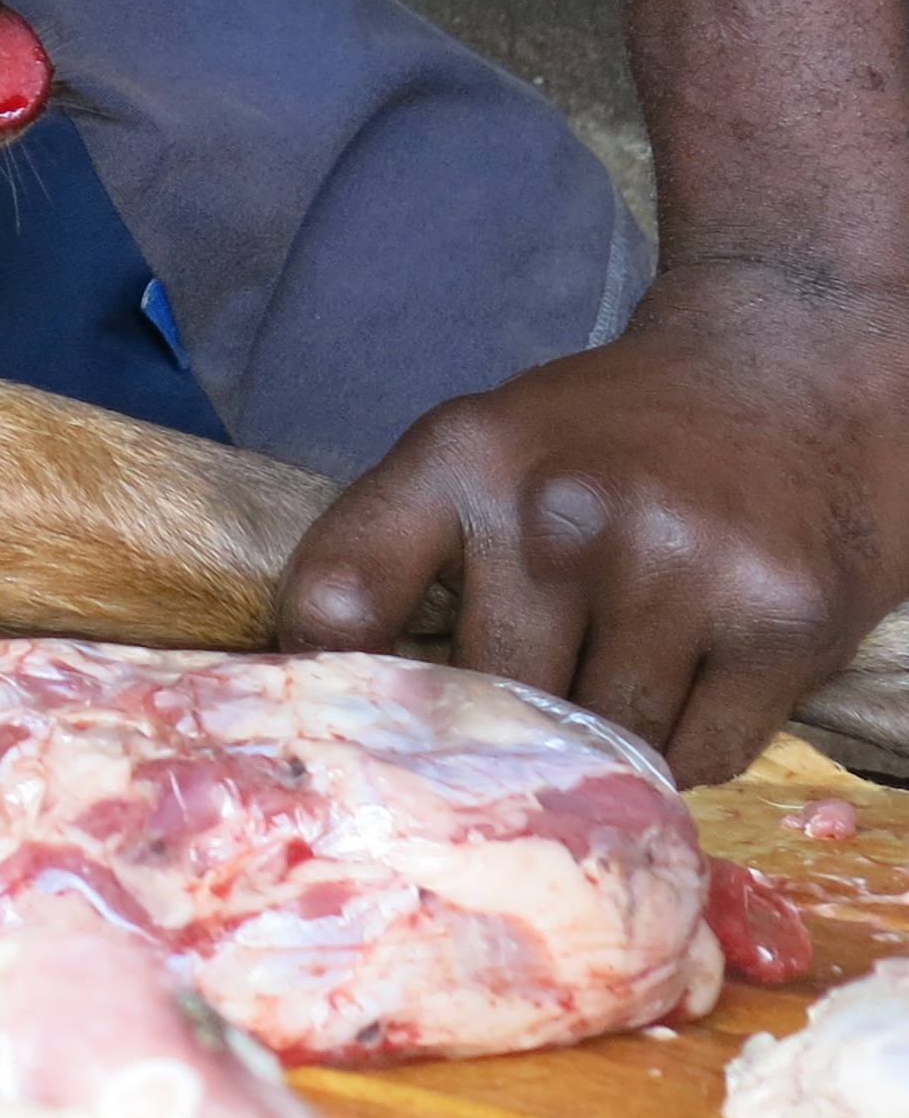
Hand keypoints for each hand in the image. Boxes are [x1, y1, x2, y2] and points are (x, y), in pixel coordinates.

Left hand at [279, 263, 908, 785]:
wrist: (787, 361)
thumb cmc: (612, 430)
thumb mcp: (481, 446)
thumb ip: (400, 551)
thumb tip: (332, 700)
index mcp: (461, 458)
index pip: (338, 597)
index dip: (330, 680)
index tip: (349, 728)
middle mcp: (559, 508)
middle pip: (490, 700)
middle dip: (512, 719)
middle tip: (551, 685)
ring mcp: (676, 562)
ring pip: (605, 741)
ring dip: (614, 739)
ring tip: (638, 661)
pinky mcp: (784, 619)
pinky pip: (702, 756)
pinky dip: (694, 746)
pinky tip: (704, 676)